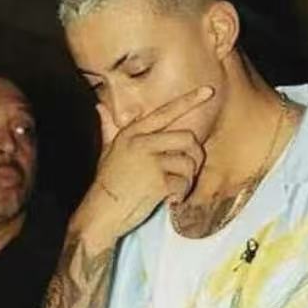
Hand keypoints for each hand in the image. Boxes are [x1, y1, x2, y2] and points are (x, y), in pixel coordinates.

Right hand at [80, 87, 212, 239]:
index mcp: (130, 134)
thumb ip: (109, 130)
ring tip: (174, 192)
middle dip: (195, 157)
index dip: (188, 100)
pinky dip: (181, 195)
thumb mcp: (107, 154)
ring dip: (188, 181)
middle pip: (187, 138)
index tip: (208, 91)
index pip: (164, 112)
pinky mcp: (157, 181)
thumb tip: (100, 107)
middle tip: (188, 174)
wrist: (99, 216)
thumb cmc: (106, 186)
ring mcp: (149, 162)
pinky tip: (169, 202)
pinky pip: (183, 182)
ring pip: (188, 162)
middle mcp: (140, 143)